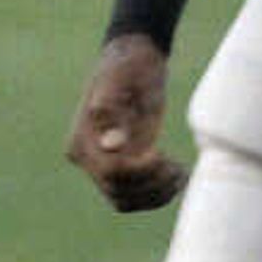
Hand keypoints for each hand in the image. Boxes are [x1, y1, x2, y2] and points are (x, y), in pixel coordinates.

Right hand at [66, 33, 184, 211]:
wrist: (133, 61)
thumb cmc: (129, 65)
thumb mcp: (121, 78)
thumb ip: (112, 106)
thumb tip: (111, 144)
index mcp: (82, 139)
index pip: (109, 172)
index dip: (139, 171)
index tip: (160, 152)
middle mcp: (87, 157)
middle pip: (118, 191)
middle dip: (151, 183)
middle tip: (176, 163)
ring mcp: (102, 165)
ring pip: (125, 201)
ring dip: (156, 194)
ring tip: (179, 171)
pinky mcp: (121, 168)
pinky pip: (134, 198)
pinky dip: (157, 195)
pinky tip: (177, 175)